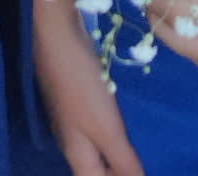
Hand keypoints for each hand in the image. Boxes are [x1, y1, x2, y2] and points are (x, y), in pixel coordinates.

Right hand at [33, 0, 144, 175]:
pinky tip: (122, 119)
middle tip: (142, 161)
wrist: (56, 35)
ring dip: (114, 153)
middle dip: (115, 170)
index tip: (140, 171)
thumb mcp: (106, 128)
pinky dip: (110, 131)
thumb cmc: (81, 84)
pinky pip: (95, 126)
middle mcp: (72, 140)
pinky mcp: (75, 96)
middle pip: (94, 169)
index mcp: (77, 153)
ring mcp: (71, 117)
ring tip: (137, 148)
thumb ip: (122, 160)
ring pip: (94, 148)